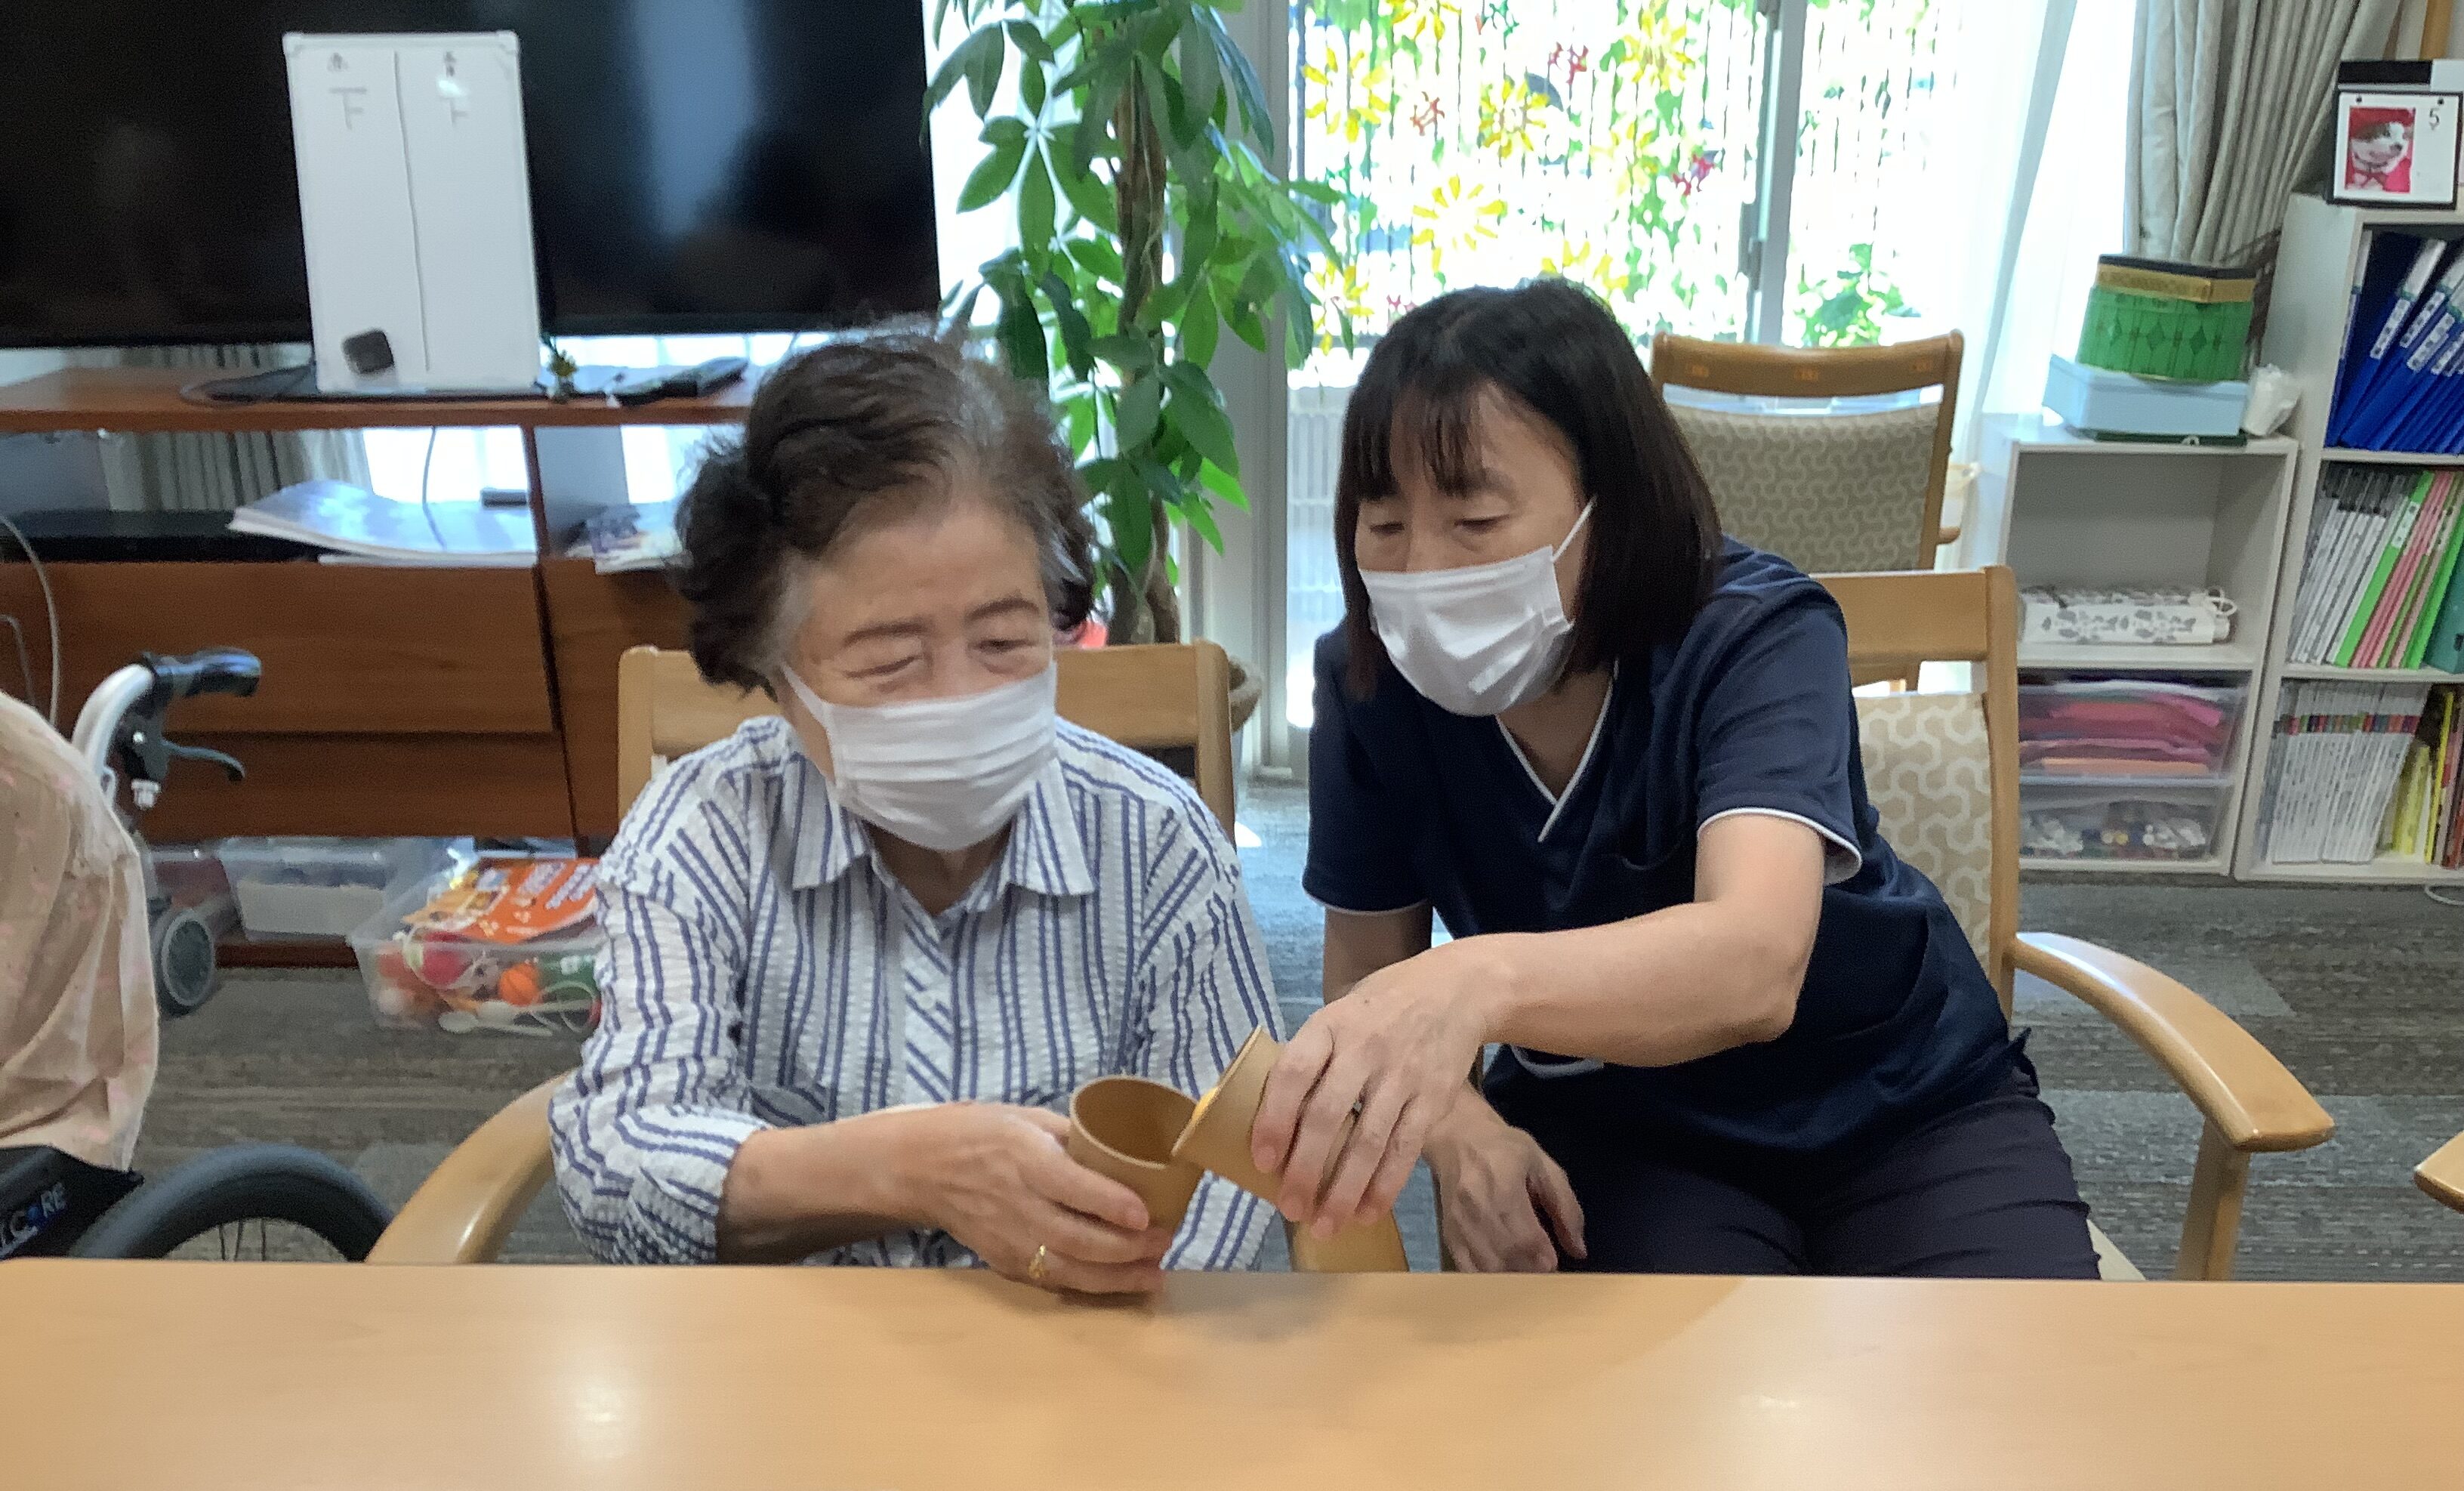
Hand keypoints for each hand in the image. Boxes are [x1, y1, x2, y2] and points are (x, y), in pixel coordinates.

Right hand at [901, 1104, 1174, 1295]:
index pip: (1072, 1187)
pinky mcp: (1003, 1261)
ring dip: (1116, 1277)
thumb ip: (1075, 1139)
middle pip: (1077, 1238)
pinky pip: (1050, 1279)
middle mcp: (1016, 1203)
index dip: (1112, 1204)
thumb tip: (1130, 1156)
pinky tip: (1119, 1282)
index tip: (1147, 1214)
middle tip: (1165, 1242)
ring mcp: (1008, 1239)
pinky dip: (1088, 1285)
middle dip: (1127, 1248)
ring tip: (1154, 1274)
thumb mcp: (1027, 1118)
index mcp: (1024, 1158)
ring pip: (1067, 1269)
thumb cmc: (978, 1132)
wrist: (919, 1168)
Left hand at [1251, 940, 1500, 1237]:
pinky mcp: (1433, 1098)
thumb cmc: (1381, 1008)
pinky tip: (1367, 1213)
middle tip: (1289, 1208)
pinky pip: (1406, 1149)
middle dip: (1305, 1169)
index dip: (1274, 1119)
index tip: (1261, 1160)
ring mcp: (1402, 1075)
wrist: (1456, 990)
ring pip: (1369, 1142)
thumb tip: (1270, 1117)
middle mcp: (1364, 1049)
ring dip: (1343, 1190)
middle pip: (1328, 1116)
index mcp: (1329, 1026)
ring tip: (1324, 1225)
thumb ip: (1311, 1058)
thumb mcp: (1339, 1014)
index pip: (1293, 1073)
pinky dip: (1385, 1186)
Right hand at [1425, 1094, 1584, 1271]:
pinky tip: (1503, 1275)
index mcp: (1503, 1187)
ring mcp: (1458, 1226)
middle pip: (1508, 1260)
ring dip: (1513, 1279)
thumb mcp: (1543, 1165)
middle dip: (1532, 1272)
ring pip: (1488, 1271)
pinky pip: (1468, 1272)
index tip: (1555, 1261)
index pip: (1526, 1240)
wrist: (1456, 1137)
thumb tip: (1578, 1250)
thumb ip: (1565, 1206)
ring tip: (1526, 1272)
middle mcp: (1476, 1210)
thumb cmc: (1504, 1148)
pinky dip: (1489, 1281)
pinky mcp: (1448, 1236)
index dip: (1545, 1260)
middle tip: (1543, 1268)